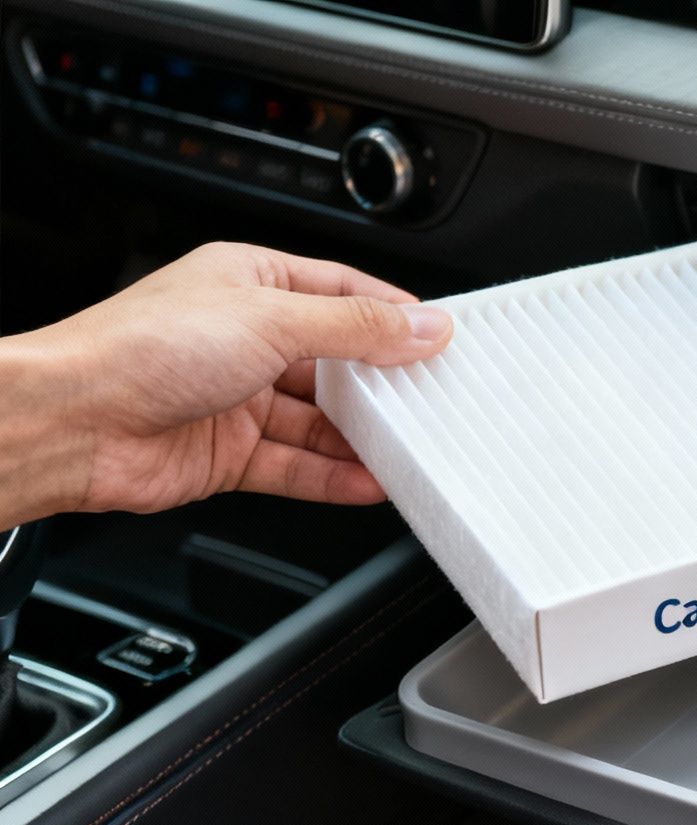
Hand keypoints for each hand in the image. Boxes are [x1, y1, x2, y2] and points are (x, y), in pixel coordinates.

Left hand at [0, 241, 451, 529]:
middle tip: (434, 398)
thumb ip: (356, 329)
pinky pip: (295, 466)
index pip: (341, 291)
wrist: (70, 422)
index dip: (392, 315)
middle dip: (383, 383)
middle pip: (335, 362)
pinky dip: (333, 477)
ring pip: (318, 421)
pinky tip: (370, 483)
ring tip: (411, 448)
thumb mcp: (272, 319)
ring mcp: (235, 398)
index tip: (439, 338)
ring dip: (362, 438)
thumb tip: (423, 327)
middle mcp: (242, 337)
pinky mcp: (226, 454)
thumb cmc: (139, 349)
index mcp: (248, 282)